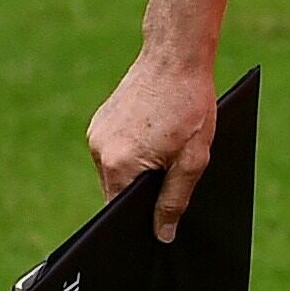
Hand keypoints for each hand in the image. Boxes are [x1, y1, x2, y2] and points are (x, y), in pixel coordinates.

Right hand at [88, 53, 216, 241]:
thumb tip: (162, 235)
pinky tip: (156, 133)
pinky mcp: (100, 121)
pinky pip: (114, 149)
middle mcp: (100, 151)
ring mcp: (96, 134)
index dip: (139, 219)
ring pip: (116, 169)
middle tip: (171, 173)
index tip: (154, 223)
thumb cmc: (190, 104)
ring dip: (138, 167)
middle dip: (143, 189)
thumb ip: (175, 199)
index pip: (120, 211)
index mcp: (120, 165)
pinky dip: (133, 149)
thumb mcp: (193, 157)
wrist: (175, 55)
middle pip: (117, 190)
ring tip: (166, 147)